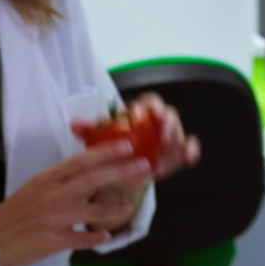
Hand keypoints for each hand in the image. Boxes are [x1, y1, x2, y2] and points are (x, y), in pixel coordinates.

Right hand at [0, 142, 152, 265]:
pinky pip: (83, 239)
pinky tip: (105, 236)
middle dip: (122, 170)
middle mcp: (53, 195)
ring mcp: (54, 218)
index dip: (106, 152)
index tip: (127, 145)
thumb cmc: (14, 214)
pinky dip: (97, 238)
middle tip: (143, 166)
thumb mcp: (35, 188)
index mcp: (48, 179)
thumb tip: (89, 172)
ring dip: (116, 209)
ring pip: (94, 211)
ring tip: (128, 207)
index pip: (81, 161)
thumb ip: (60, 181)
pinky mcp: (53, 240)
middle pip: (94, 179)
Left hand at [71, 93, 199, 181]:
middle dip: (168, 127)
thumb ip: (89, 130)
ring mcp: (171, 134)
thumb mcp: (98, 138)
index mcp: (142, 111)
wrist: (124, 163)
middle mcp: (159, 120)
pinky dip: (190, 152)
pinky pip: (188, 147)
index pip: (150, 101)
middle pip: (170, 116)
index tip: (141, 117)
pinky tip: (188, 160)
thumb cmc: (113, 145)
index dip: (149, 107)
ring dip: (173, 148)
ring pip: (180, 134)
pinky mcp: (178, 149)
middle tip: (163, 140)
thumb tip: (75, 124)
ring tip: (160, 164)